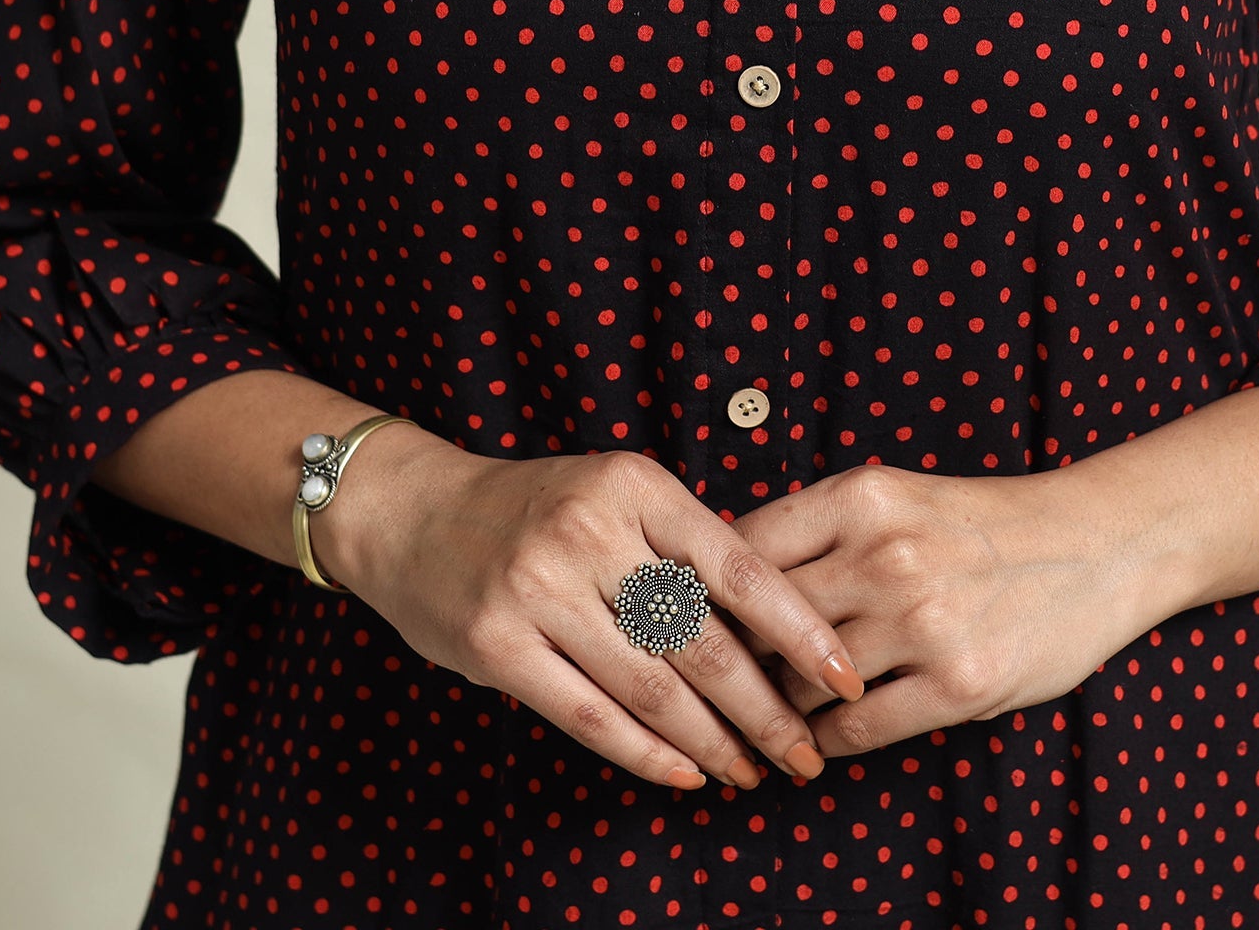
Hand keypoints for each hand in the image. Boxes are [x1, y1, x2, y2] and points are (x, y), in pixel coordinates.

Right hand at [327, 439, 865, 791]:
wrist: (413, 512)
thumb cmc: (536, 508)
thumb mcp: (616, 492)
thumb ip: (681, 545)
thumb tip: (780, 627)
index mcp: (636, 485)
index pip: (739, 565)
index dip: (800, 629)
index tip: (846, 676)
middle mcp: (590, 531)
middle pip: (702, 639)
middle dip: (765, 708)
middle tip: (807, 755)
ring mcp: (539, 588)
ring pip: (652, 686)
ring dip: (713, 742)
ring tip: (753, 772)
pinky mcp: (497, 644)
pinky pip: (590, 715)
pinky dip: (646, 753)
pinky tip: (686, 773)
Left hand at [727, 461, 1195, 757]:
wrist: (1097, 543)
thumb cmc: (983, 523)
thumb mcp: (897, 498)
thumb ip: (821, 531)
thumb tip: (723, 571)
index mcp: (863, 496)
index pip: (743, 548)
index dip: (705, 592)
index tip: (682, 620)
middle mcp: (887, 555)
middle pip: (763, 623)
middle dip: (731, 660)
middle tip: (706, 686)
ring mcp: (924, 621)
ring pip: (803, 682)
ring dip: (777, 708)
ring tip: (761, 721)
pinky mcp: (960, 683)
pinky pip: (858, 728)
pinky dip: (827, 741)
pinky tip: (819, 740)